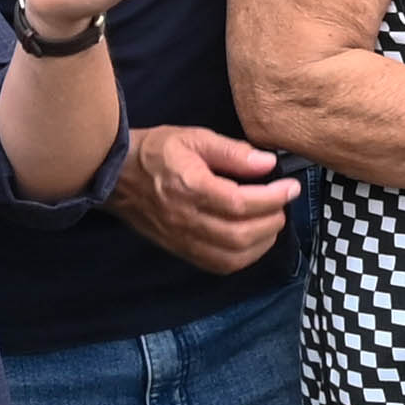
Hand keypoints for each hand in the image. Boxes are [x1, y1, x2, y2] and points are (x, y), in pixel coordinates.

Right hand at [109, 122, 297, 275]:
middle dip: (272, 220)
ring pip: (232, 256)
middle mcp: (186, 219)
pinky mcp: (180, 251)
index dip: (273, 198)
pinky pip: (218, 265)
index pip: (241, 203)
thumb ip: (233, 152)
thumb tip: (268, 163)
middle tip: (282, 203)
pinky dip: (243, 257)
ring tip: (271, 221)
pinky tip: (253, 240)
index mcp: (190, 188)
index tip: (290, 187)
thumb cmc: (155, 152)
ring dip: (262, 242)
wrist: (115, 176)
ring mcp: (182, 240)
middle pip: (240, 235)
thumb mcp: (194, 138)